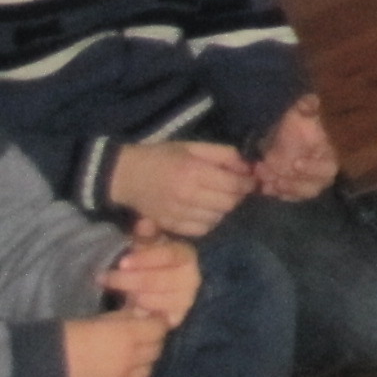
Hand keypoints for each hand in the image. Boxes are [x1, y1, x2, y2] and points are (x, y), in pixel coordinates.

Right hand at [60, 310, 166, 376]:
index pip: (159, 329)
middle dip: (152, 342)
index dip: (157, 324)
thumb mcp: (101, 319)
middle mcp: (130, 360)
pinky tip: (119, 374)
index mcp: (128, 336)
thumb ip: (125, 319)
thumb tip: (142, 316)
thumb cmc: (69, 335)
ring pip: (146, 371)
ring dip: (143, 363)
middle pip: (156, 350)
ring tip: (131, 357)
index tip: (152, 321)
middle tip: (142, 337)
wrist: (42, 365)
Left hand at [103, 234, 198, 325]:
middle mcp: (193, 277)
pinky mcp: (176, 318)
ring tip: (118, 293)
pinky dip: (140, 314)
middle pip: (161, 280)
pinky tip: (129, 308)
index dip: (145, 258)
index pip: (170, 255)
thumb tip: (144, 223)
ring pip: (157, 300)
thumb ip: (146, 235)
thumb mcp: (146, 246)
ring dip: (133, 296)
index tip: (122, 262)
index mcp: (186, 255)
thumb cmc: (149, 264)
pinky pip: (156, 319)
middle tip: (106, 278)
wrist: (154, 292)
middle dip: (131, 280)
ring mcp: (186, 300)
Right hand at [106, 141, 252, 236]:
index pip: (233, 185)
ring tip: (220, 199)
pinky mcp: (169, 226)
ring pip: (216, 218)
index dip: (248, 184)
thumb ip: (224, 155)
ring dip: (224, 209)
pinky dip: (209, 222)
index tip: (251, 181)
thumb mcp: (194, 147)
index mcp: (194, 172)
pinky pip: (200, 230)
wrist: (126, 175)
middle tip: (237, 189)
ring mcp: (177, 214)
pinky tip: (206, 211)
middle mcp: (187, 195)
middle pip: (227, 204)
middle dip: (238, 196)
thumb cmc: (163, 156)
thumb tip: (248, 168)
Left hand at [251, 97, 337, 202]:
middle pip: (313, 186)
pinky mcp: (291, 191)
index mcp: (327, 155)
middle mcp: (319, 173)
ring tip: (266, 180)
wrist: (281, 136)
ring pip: (300, 193)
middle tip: (275, 174)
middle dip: (294, 182)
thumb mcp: (300, 113)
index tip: (296, 162)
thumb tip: (311, 99)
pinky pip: (287, 197)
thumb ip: (307, 107)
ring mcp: (305, 184)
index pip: (328, 168)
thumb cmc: (294, 125)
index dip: (313, 168)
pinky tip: (263, 186)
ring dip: (284, 188)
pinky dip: (276, 194)